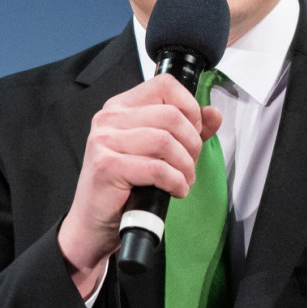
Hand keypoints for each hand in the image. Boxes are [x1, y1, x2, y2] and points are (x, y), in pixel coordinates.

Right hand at [57, 73, 222, 294]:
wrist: (93, 222)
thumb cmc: (122, 187)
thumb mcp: (157, 152)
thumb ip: (186, 130)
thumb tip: (213, 114)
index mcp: (120, 108)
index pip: (164, 85)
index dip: (189, 107)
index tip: (194, 131)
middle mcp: (109, 119)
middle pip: (171, 115)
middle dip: (192, 143)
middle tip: (190, 164)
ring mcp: (105, 141)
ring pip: (166, 141)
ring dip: (185, 166)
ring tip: (183, 180)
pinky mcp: (107, 166)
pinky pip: (157, 168)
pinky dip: (175, 181)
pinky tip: (175, 190)